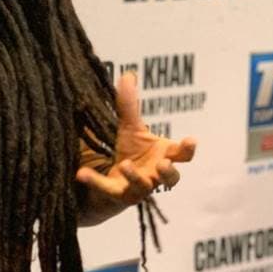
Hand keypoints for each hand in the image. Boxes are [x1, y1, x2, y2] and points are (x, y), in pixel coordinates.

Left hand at [75, 71, 196, 205]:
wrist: (112, 179)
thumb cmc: (129, 151)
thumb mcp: (128, 127)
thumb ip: (129, 105)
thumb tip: (128, 75)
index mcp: (164, 156)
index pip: (182, 154)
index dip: (188, 149)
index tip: (191, 140)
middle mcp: (155, 174)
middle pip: (171, 178)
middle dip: (169, 172)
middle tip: (163, 163)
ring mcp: (139, 188)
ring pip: (143, 187)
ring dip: (136, 176)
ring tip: (126, 164)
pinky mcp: (119, 196)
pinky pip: (108, 189)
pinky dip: (95, 181)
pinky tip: (82, 173)